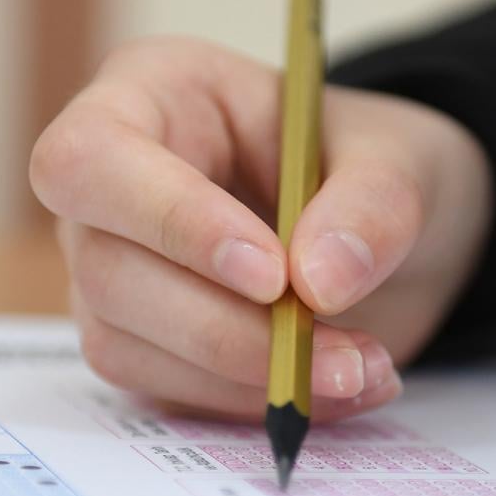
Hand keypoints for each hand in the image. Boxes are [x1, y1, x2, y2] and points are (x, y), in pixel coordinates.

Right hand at [30, 37, 491, 420]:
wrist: (382, 232)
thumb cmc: (371, 163)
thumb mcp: (401, 160)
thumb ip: (372, 206)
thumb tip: (319, 283)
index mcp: (151, 94)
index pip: (94, 158)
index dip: (170, 220)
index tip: (273, 276)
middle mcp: (109, 186)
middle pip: (108, 270)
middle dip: (229, 329)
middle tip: (345, 354)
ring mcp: (112, 269)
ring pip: (126, 346)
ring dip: (250, 376)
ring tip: (363, 370)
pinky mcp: (140, 342)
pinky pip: (167, 391)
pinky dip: (256, 401)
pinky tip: (338, 387)